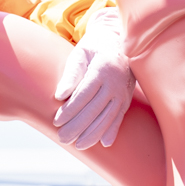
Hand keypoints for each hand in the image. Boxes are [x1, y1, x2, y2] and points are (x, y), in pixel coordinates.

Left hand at [52, 7, 134, 147]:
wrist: (118, 40)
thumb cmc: (94, 47)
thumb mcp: (80, 53)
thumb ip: (71, 74)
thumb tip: (60, 96)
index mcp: (103, 68)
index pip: (84, 94)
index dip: (70, 110)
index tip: (57, 121)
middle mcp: (116, 82)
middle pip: (95, 109)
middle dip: (78, 126)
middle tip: (62, 138)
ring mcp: (123, 92)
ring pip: (108, 117)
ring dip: (93, 134)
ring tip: (79, 145)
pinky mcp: (127, 98)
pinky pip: (120, 117)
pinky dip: (113, 131)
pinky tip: (104, 143)